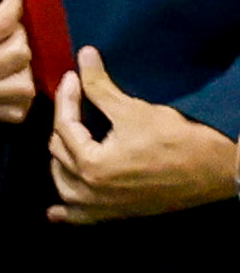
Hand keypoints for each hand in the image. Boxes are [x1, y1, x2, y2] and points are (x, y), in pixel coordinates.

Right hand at [0, 0, 37, 122]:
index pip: (6, 20)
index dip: (13, 1)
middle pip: (20, 50)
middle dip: (16, 31)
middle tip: (3, 22)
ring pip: (26, 81)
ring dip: (21, 61)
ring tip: (6, 47)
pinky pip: (19, 108)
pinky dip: (18, 91)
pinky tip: (5, 74)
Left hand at [50, 46, 239, 225]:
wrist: (217, 170)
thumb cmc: (176, 139)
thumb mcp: (133, 110)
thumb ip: (100, 86)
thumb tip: (83, 54)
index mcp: (92, 166)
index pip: (64, 126)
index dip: (66, 96)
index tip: (71, 76)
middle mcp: (93, 191)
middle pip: (60, 153)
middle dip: (64, 124)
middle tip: (75, 102)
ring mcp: (107, 206)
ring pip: (66, 187)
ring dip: (60, 166)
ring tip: (64, 144)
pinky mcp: (122, 214)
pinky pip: (86, 217)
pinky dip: (69, 213)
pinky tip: (54, 214)